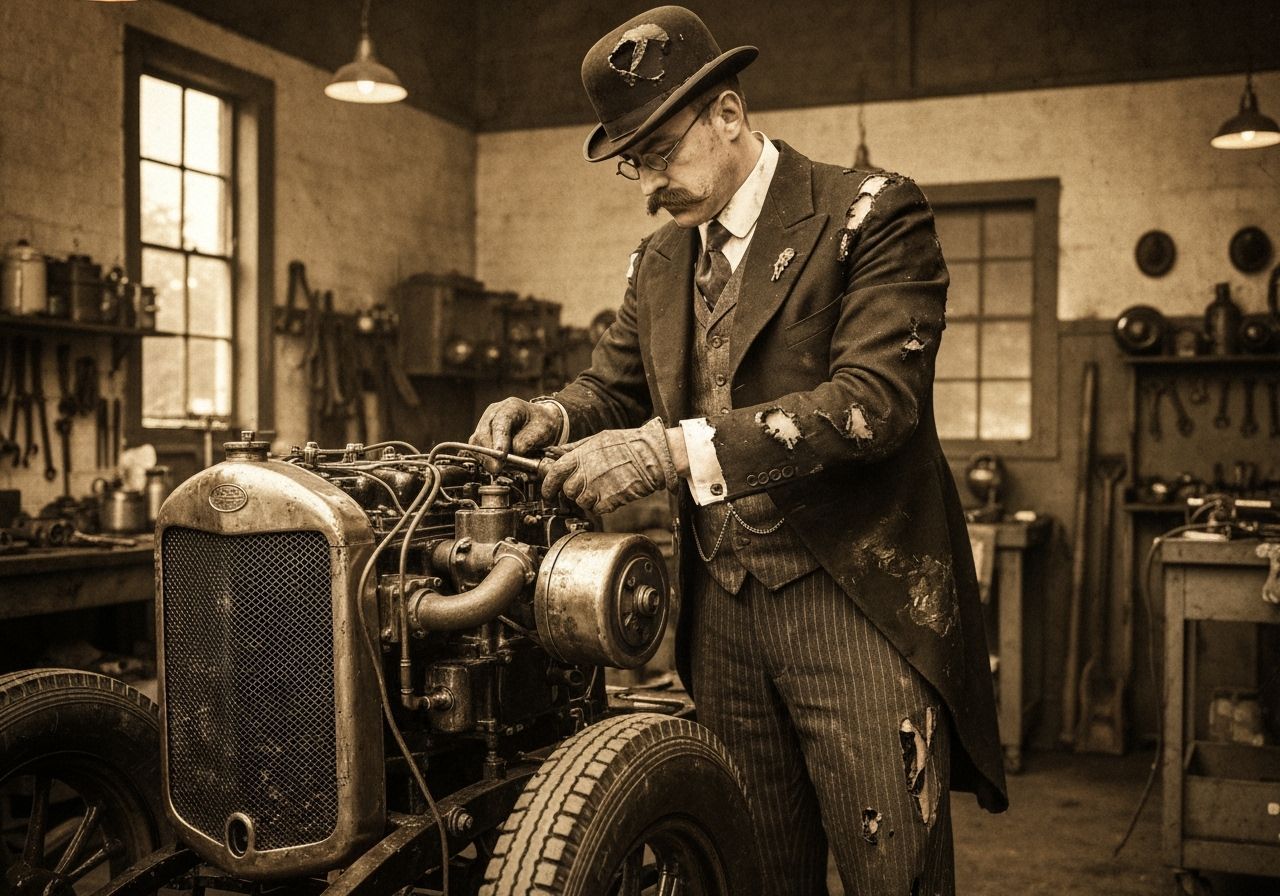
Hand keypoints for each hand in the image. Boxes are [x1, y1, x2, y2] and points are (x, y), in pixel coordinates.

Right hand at [469, 398, 563, 470]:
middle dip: (489, 454)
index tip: (500, 455)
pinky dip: (487, 461)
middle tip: (499, 468)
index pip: (499, 423)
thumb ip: (529, 440)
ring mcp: (485, 424)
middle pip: (482, 434)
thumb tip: (515, 452)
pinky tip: (499, 465)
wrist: (540, 424)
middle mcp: (493, 413)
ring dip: (487, 459)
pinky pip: (478, 451)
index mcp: (510, 407)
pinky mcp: (482, 437)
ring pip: (476, 445)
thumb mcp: (544, 430)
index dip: (498, 440)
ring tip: (503, 467)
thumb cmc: (542, 425)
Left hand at [542, 418, 678, 513]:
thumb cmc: (628, 444)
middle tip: (585, 485)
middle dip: (572, 490)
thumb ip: (575, 448)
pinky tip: (610, 493)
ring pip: (580, 502)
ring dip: (587, 498)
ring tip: (601, 487)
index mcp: (580, 456)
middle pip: (567, 490)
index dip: (548, 485)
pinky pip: (596, 509)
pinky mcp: (609, 501)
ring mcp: (597, 488)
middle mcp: (585, 472)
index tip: (548, 492)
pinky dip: (600, 505)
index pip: (554, 473)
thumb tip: (556, 451)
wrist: (652, 455)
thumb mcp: (598, 439)